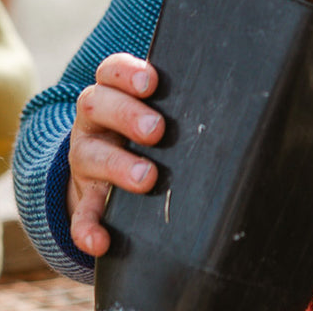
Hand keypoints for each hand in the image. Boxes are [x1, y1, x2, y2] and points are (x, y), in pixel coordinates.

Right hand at [66, 53, 162, 255]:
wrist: (104, 167)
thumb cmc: (145, 126)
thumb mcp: (154, 106)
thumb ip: (177, 97)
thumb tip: (232, 95)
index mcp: (111, 91)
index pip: (111, 71)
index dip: (127, 73)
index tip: (151, 82)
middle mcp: (94, 120)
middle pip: (97, 105)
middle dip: (127, 115)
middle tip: (157, 130)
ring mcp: (86, 157)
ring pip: (90, 155)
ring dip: (118, 165)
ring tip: (147, 177)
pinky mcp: (85, 196)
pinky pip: (80, 213)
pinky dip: (87, 228)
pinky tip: (100, 241)